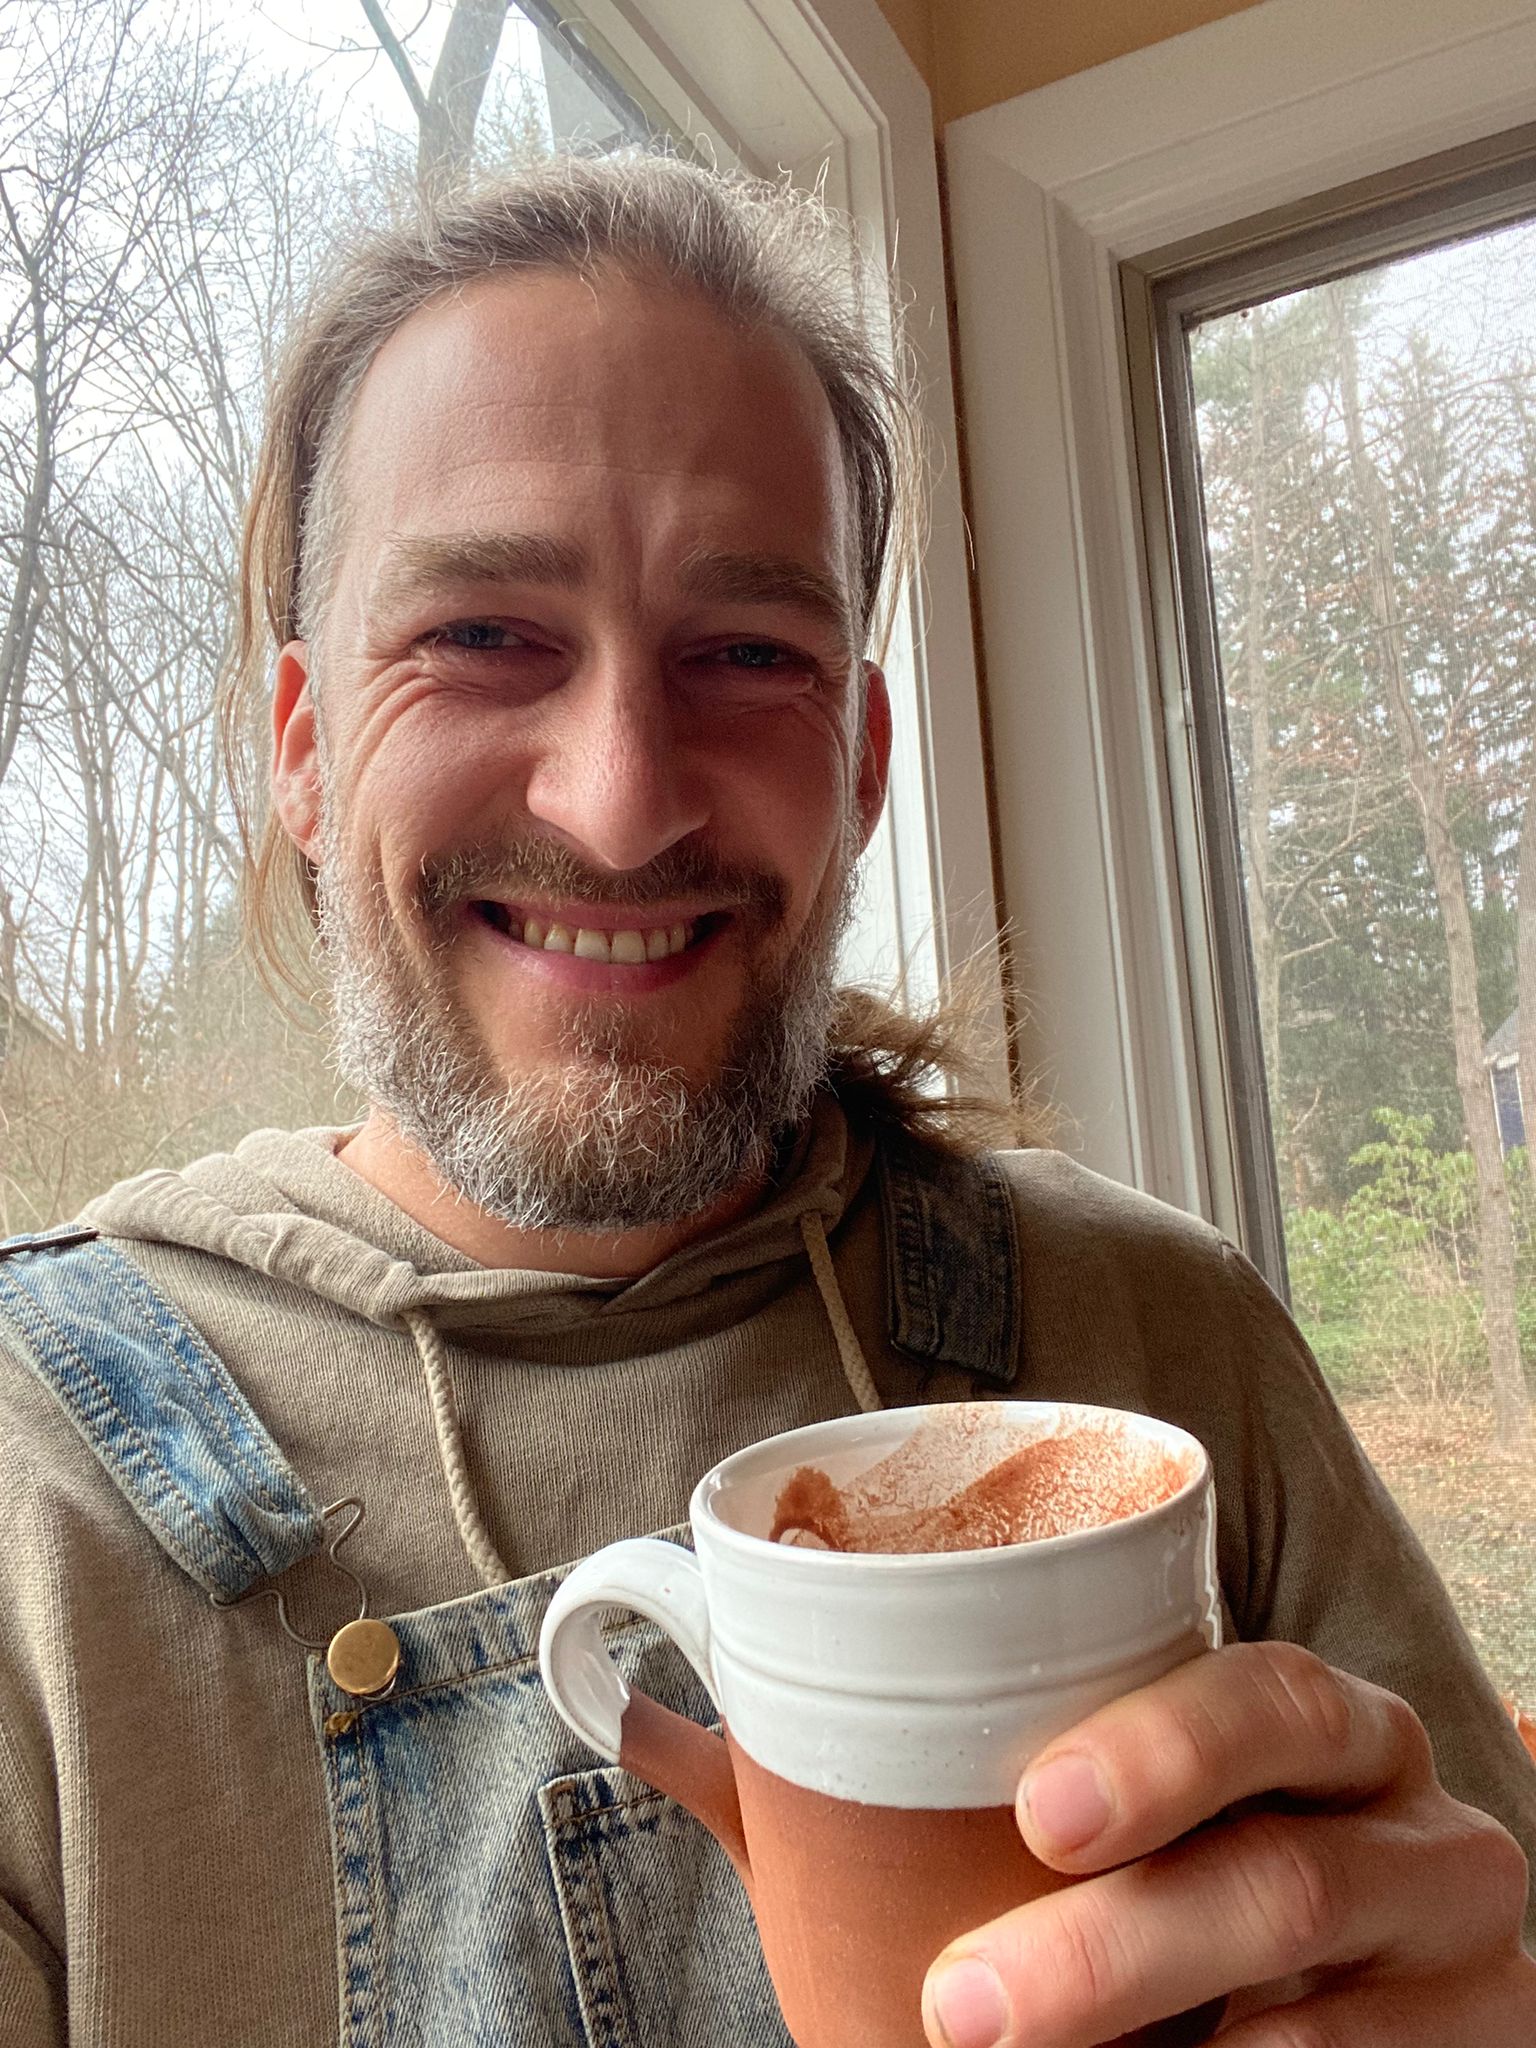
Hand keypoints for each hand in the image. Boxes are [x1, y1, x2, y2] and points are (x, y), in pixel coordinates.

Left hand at [920, 1641, 1534, 2045]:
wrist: (1307, 2018)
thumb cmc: (1173, 1894)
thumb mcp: (1114, 1829)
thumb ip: (938, 1790)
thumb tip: (718, 1748)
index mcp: (1335, 1733)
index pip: (1274, 1700)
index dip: (1163, 1748)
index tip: (1034, 1812)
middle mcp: (1424, 1838)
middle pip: (1287, 1882)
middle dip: (1114, 1951)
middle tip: (963, 2005)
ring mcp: (1467, 1971)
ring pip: (1315, 2034)